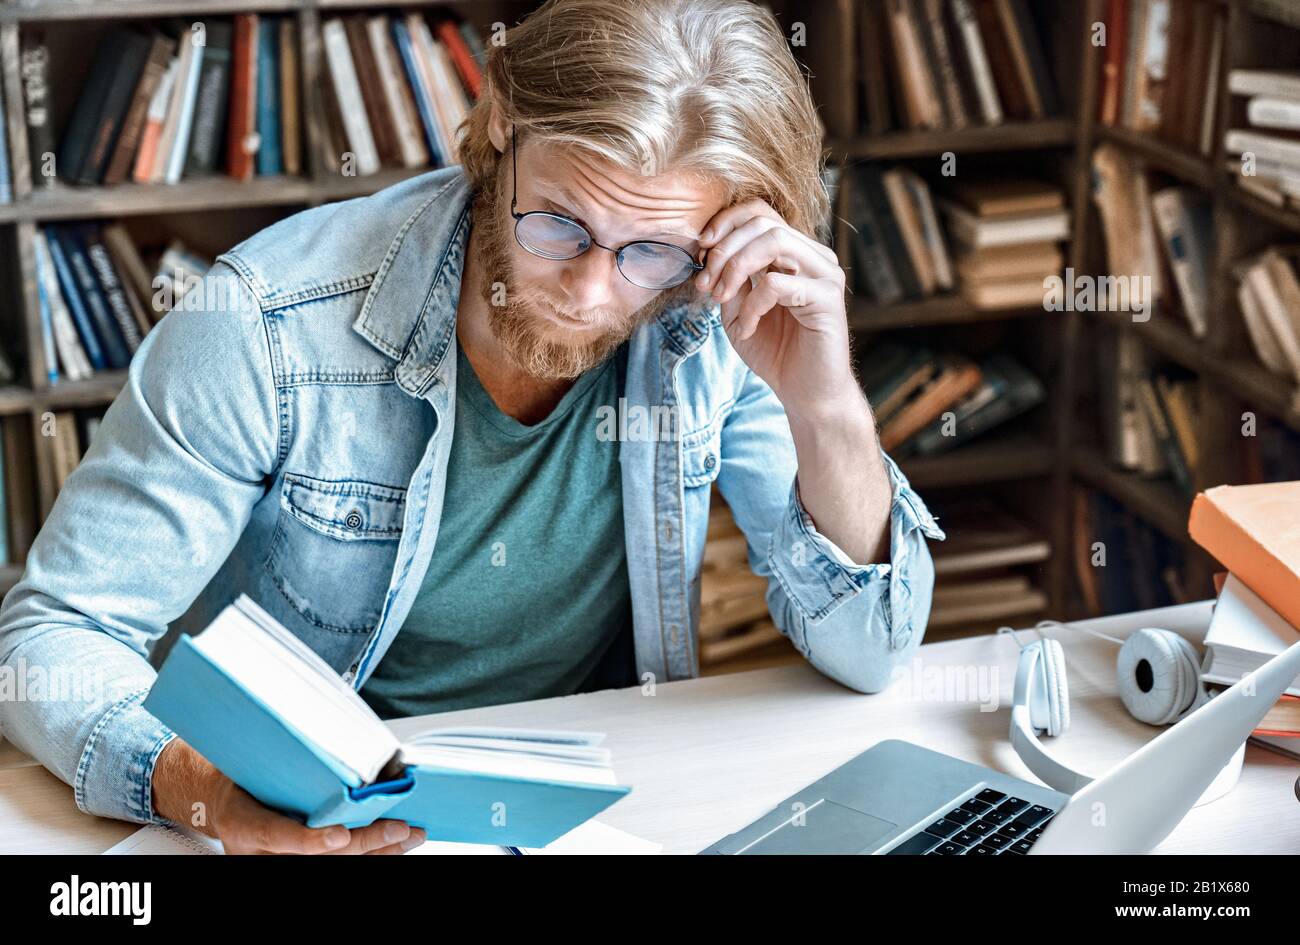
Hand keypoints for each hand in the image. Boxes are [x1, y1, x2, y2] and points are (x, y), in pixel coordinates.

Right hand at [152, 738, 426, 854]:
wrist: (218, 799)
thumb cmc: (239, 773)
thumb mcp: (250, 760)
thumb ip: (287, 758)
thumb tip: (331, 727)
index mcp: (242, 822)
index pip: (277, 836)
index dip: (312, 841)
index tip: (342, 835)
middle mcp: (259, 852)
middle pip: (316, 857)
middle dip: (363, 844)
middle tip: (396, 827)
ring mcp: (278, 861)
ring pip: (334, 864)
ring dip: (378, 850)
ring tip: (410, 833)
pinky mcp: (296, 861)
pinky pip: (338, 862)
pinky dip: (372, 852)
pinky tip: (397, 842)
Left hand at [696, 199, 858, 422]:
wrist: (806, 394)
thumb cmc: (775, 352)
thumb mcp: (738, 310)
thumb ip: (729, 278)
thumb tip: (708, 250)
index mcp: (794, 253)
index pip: (759, 213)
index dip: (725, 224)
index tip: (700, 253)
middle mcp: (814, 256)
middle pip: (763, 223)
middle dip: (723, 251)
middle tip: (705, 285)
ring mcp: (825, 274)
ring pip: (773, 241)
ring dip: (735, 268)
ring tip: (721, 299)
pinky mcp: (828, 298)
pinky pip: (777, 284)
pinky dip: (752, 306)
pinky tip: (746, 329)